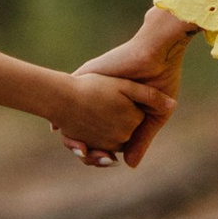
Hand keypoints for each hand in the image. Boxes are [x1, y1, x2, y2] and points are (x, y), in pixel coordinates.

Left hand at [70, 16, 190, 168]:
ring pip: (70, 112)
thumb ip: (141, 139)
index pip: (102, 133)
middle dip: (81, 142)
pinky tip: (56, 125)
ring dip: (68, 128)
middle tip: (83, 154)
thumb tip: (130, 165)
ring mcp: (94, 86)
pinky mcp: (87, 74)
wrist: (159, 53)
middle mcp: (102, 98)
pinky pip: (64, 92)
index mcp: (118, 108)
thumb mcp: (153, 117)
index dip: (99, 149)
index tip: (102, 160)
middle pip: (82, 126)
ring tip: (72, 144)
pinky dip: (59, 110)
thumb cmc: (161, 80)